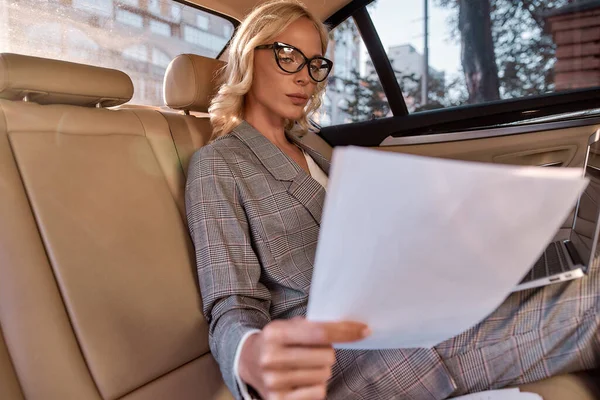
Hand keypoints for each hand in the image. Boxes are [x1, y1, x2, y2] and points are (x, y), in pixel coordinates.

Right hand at [238, 317, 369, 399]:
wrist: (248, 362)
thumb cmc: (277, 342)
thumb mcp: (288, 326)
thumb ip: (314, 326)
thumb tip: (352, 329)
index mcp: (275, 333)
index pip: (319, 332)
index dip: (345, 331)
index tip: (364, 330)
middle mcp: (272, 357)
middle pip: (327, 356)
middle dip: (328, 353)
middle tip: (315, 352)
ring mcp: (274, 382)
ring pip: (324, 375)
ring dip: (322, 370)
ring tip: (305, 366)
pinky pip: (319, 392)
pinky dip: (317, 386)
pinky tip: (302, 381)